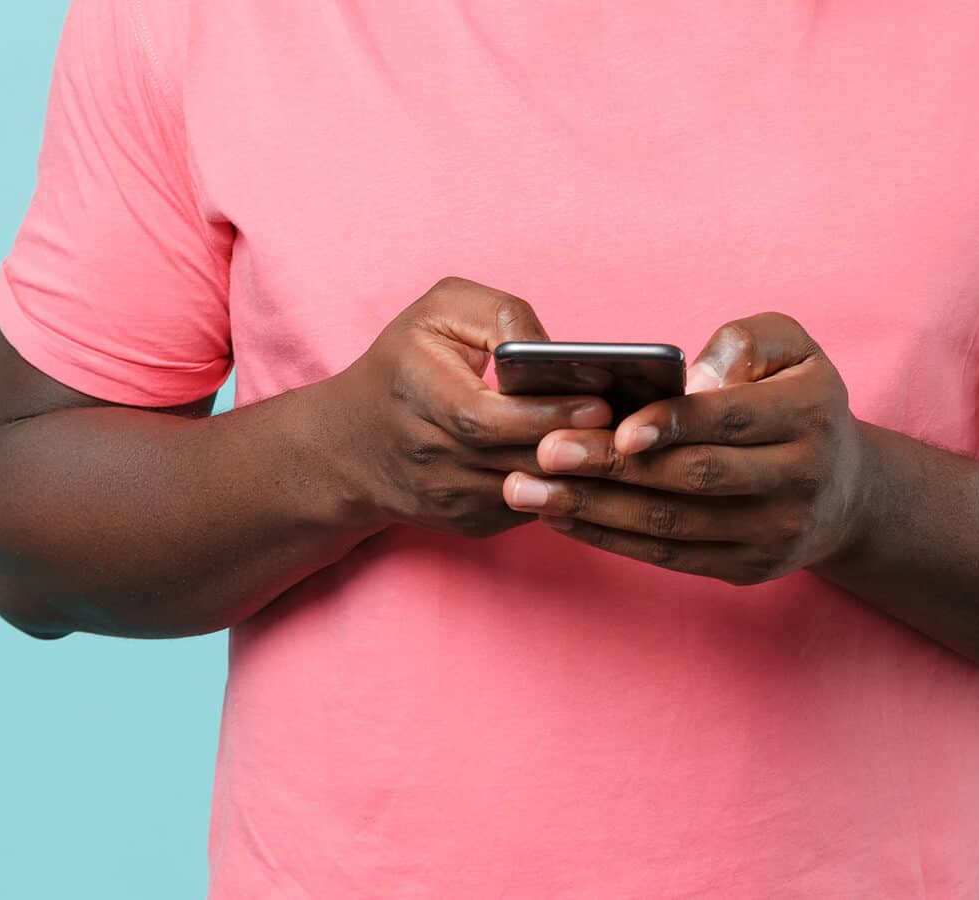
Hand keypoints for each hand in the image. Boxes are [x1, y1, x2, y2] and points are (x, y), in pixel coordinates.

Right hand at [334, 277, 609, 536]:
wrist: (349, 447)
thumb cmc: (403, 365)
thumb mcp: (438, 313)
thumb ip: (498, 314)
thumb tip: (552, 349)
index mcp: (418, 394)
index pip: (486, 417)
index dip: (546, 412)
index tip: (600, 400)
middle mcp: (429, 457)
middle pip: (518, 458)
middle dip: (579, 441)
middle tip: (629, 422)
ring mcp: (449, 499)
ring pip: (531, 489)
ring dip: (580, 470)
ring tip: (624, 441)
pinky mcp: (468, 524)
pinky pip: (529, 507)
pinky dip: (564, 487)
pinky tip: (592, 462)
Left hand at [501, 312, 874, 584]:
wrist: (845, 490)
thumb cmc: (798, 399)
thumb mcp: (792, 349)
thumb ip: (747, 341)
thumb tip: (693, 378)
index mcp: (809, 416)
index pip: (731, 421)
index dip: (673, 426)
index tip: (617, 428)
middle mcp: (799, 479)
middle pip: (693, 478)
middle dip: (612, 467)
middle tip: (545, 453)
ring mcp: (774, 533)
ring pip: (673, 525)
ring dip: (594, 509)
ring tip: (528, 490)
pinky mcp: (748, 568)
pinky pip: (670, 556)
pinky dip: (611, 538)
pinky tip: (562, 516)